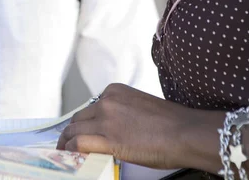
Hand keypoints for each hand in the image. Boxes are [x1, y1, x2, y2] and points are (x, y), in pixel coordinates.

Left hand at [57, 83, 200, 169]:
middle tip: (67, 144)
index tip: (82, 131)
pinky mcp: (108, 138)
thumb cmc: (171, 123)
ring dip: (66, 142)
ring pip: (74, 130)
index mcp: (115, 91)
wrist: (184, 131)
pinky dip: (70, 150)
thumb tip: (115, 127)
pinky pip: (79, 143)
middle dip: (72, 131)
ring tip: (64, 153)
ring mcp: (106, 118)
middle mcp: (107, 100)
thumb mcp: (140, 106)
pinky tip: (68, 157)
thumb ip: (123, 111)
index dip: (84, 122)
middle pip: (79, 118)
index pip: (91, 107)